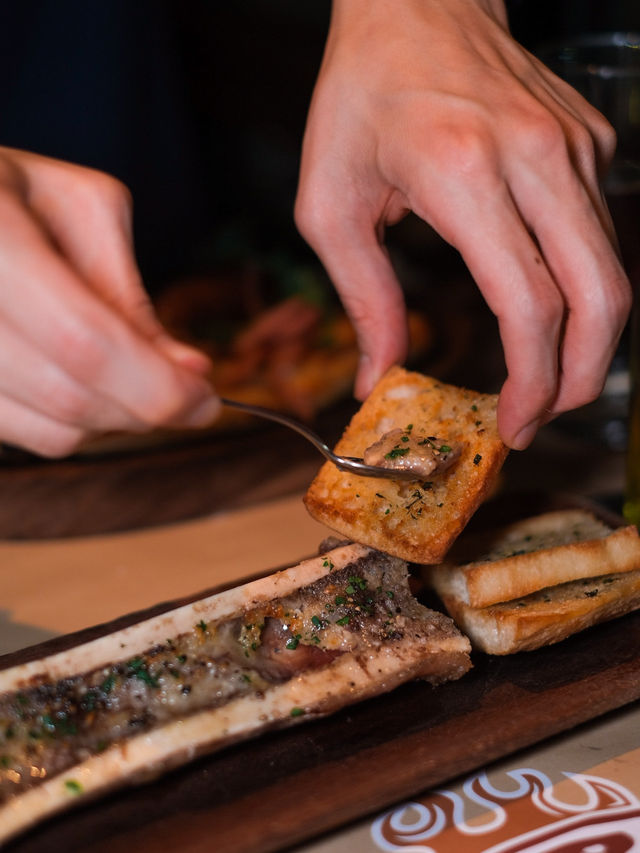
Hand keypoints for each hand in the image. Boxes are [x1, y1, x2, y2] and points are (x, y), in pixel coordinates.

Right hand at [0, 147, 218, 456]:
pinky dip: (77, 422)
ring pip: (55, 432)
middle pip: (72, 399)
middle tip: (188, 393)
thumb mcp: (84, 210)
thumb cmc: (18, 194)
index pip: (85, 344)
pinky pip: (31, 436)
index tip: (205, 397)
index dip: (158, 385)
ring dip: (117, 417)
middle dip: (150, 407)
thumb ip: (130, 293)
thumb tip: (187, 373)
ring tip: (130, 373)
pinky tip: (85, 381)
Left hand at [295, 0, 631, 448]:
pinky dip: (580, 285)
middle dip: (579, 377)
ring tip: (544, 378)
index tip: (513, 424)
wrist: (416, 1)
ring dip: (588, 341)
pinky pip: (597, 232)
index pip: (528, 302)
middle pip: (601, 296)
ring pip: (613, 269)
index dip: (531, 381)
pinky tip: (543, 301)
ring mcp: (574, 146)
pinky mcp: (590, 142)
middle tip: (542, 416)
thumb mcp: (330, 204)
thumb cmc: (360, 97)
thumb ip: (363, 300)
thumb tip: (378, 379)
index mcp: (462, 172)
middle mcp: (535, 156)